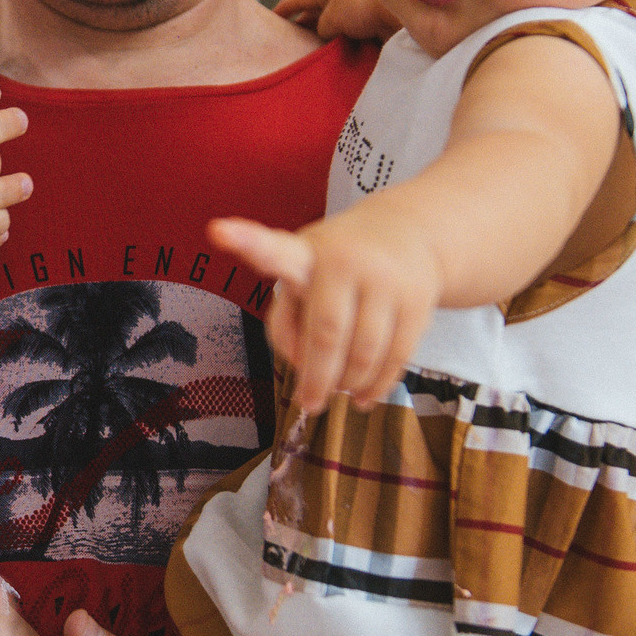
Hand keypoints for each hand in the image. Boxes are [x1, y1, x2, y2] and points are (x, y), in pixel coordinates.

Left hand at [208, 213, 436, 411]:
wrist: (409, 232)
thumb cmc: (338, 263)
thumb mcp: (303, 274)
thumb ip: (286, 319)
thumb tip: (302, 368)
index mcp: (306, 252)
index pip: (275, 251)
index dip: (246, 242)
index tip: (218, 231)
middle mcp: (347, 262)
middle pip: (327, 334)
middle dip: (317, 378)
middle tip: (308, 403)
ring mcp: (386, 280)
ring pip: (364, 354)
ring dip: (348, 384)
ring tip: (338, 392)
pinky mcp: (417, 302)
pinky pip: (396, 358)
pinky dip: (377, 386)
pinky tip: (364, 396)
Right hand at [274, 0, 400, 42]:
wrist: (402, 14)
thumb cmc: (362, 8)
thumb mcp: (331, 16)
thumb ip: (320, 26)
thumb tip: (325, 33)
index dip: (285, 8)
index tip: (271, 16)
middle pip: (318, 11)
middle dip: (304, 23)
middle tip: (290, 39)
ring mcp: (360, 10)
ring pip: (335, 25)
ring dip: (324, 36)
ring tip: (311, 52)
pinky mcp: (374, 24)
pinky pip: (350, 35)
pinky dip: (341, 44)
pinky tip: (336, 56)